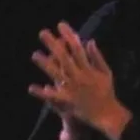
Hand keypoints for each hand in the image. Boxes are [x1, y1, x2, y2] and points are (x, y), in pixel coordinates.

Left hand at [29, 23, 131, 139]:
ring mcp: (72, 89)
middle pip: (63, 57)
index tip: (60, 25)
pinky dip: (43, 93)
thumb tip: (90, 41)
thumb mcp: (106, 72)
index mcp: (88, 69)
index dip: (68, 35)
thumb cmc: (107, 92)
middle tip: (42, 33)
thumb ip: (97, 57)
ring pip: (56, 73)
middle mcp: (79, 76)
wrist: (107, 115)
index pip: (76, 48)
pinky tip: (32, 87)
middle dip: (53, 44)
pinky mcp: (68, 102)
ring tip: (34, 54)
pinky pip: (53, 97)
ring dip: (45, 64)